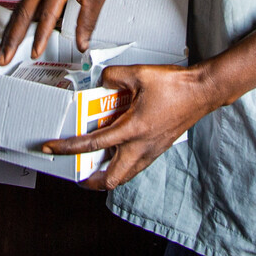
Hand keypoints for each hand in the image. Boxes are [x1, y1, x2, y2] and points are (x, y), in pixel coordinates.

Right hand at [0, 0, 128, 64]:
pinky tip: (11, 33)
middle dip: (12, 37)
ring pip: (19, 9)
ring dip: (9, 31)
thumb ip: (87, 22)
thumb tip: (81, 43)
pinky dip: (16, 21)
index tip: (35, 52)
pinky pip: (24, 5)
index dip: (40, 36)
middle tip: (4, 56)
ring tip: (2, 49)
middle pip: (22, 13)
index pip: (47, 15)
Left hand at [40, 62, 223, 189]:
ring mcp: (151, 151)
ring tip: (94, 167)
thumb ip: (114, 76)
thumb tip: (102, 81)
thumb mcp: (139, 74)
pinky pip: (135, 166)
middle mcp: (141, 147)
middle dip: (91, 181)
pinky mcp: (158, 149)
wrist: (202, 92)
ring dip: (108, 175)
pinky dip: (122, 165)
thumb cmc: (176, 86)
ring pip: (125, 176)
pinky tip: (117, 152)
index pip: (93, 144)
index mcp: (133, 130)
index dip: (68, 148)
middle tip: (78, 173)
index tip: (52, 148)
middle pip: (111, 179)